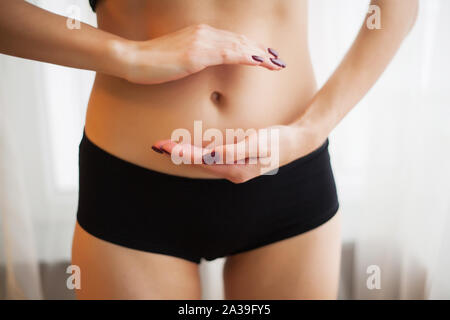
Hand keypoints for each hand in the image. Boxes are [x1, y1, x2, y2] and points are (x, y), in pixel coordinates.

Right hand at [117, 24, 286, 83]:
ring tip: (276, 63)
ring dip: (260, 54)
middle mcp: (204, 33)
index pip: (233, 40)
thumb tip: (207, 66)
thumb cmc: (153, 64)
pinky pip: (228, 53)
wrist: (133, 60)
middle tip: (278, 60)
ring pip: (239, 45)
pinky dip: (247, 56)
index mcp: (201, 35)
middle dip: (262, 51)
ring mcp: (201, 41)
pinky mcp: (196, 53)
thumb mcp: (180, 60)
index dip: (252, 48)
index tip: (266, 57)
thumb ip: (196, 59)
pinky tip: (259, 61)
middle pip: (241, 40)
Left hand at [152, 123, 325, 183]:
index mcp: (235, 170)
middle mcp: (232, 172)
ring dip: (184, 153)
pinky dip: (197, 151)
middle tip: (157, 145)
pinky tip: (188, 146)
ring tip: (166, 146)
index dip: (182, 153)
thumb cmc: (278, 141)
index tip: (164, 146)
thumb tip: (210, 155)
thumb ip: (233, 151)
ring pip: (203, 161)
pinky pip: (211, 157)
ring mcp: (234, 167)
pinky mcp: (236, 159)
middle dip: (178, 154)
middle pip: (198, 163)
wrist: (297, 142)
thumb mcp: (257, 143)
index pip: (201, 161)